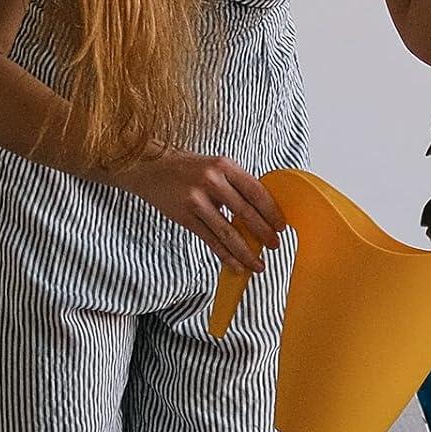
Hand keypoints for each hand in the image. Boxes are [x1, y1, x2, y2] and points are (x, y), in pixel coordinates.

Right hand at [113, 145, 286, 273]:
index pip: (256, 191)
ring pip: (228, 232)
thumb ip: (236, 185)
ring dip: (246, 252)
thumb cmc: (188, 168)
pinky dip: (226, 256)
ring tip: (259, 264)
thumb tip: (264, 211)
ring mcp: (196, 200)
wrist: (149, 167)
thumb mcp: (215, 166)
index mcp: (224, 166)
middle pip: (245, 213)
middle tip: (275, 245)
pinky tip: (237, 266)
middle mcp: (211, 181)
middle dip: (263, 233)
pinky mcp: (184, 217)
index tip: (281, 226)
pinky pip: (210, 241)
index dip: (272, 211)